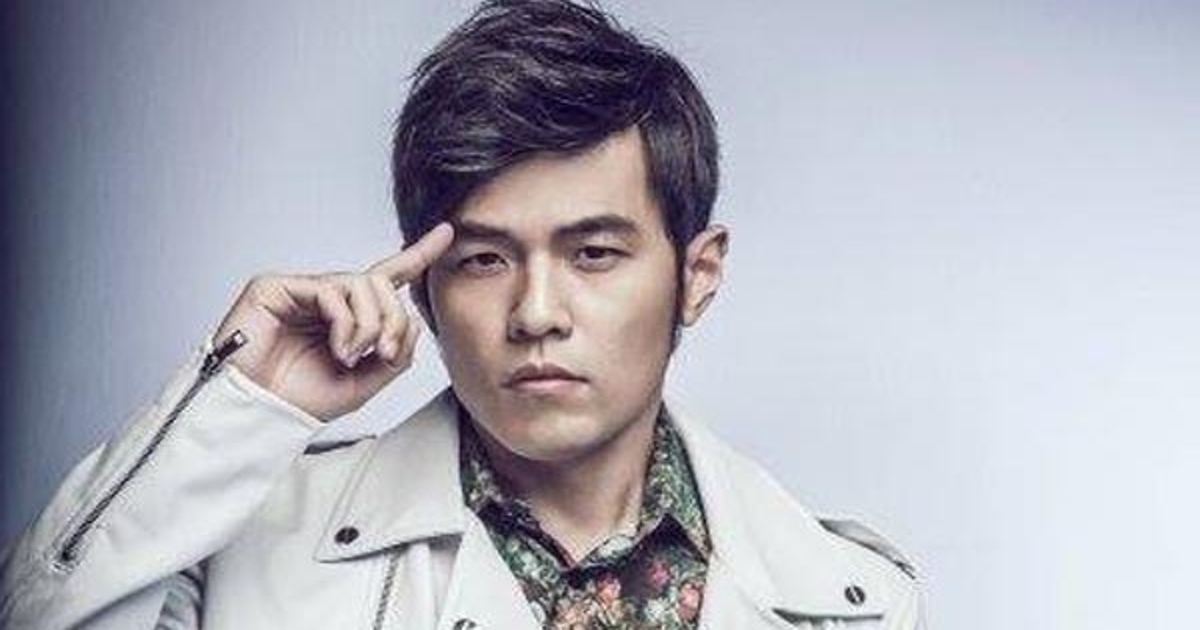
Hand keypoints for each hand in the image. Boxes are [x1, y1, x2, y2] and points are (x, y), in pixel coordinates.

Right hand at [212, 223, 453, 421]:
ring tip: (353, 355)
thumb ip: (395, 353)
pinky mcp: (277, 286)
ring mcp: (301, 289)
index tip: (447, 233)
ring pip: (362, 284)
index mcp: (347, 316)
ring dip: (370, 325)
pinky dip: (345, 323)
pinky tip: (337, 349)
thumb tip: (411, 320)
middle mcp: (326, 297)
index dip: (417, 254)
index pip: (387, 278)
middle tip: (385, 353)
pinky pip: (332, 290)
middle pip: (381, 284)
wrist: (259, 412)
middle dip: (393, 319)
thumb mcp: (365, 382)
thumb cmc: (300, 399)